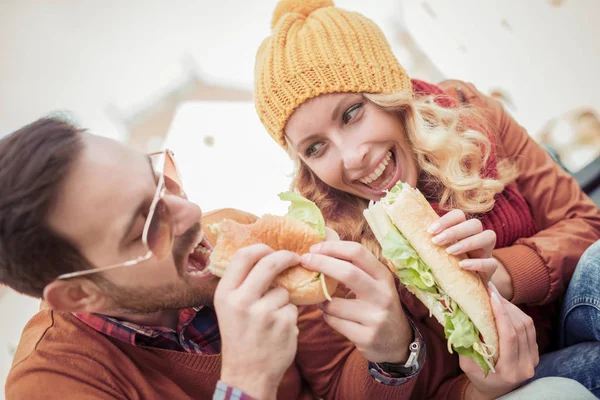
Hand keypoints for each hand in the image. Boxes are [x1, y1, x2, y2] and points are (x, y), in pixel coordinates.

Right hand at [214, 244, 299, 399]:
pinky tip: (278, 330)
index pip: (244, 256)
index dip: (261, 248)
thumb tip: (264, 255)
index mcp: (225, 294)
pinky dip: (289, 316)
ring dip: (283, 300)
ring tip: (271, 319)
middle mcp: (242, 301)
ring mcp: (264, 313)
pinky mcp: (284, 324)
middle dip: (286, 257)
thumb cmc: (239, 336)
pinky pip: (293, 308)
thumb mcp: (228, 308)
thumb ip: (242, 283)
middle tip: (295, 258)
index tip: (272, 250)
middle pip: (270, 264)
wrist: (248, 374)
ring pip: (284, 290)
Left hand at [300, 241, 412, 363]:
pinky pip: (334, 322)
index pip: (358, 253)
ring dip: (321, 299)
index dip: (333, 247)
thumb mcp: (375, 284)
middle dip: (321, 263)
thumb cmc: (378, 305)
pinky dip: (327, 316)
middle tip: (304, 260)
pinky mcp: (366, 337)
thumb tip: (322, 249)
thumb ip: (355, 268)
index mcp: (383, 277)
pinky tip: (333, 316)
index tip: (314, 248)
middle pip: (347, 273)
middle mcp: (382, 295)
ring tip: (321, 299)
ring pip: (334, 303)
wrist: (398, 342)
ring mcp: (375, 317)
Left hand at [429, 209, 497, 285]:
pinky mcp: (491, 271)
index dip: (446, 220)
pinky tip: (462, 266)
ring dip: (468, 241)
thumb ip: (422, 249)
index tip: (430, 231)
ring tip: (450, 251)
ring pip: (489, 236)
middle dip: (455, 230)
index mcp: (462, 232)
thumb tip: (393, 248)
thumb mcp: (434, 256)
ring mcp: (486, 253)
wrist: (465, 289)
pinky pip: (492, 263)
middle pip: (475, 223)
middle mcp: (477, 238)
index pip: (459, 215)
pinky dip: (477, 263)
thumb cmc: (446, 268)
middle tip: (437, 242)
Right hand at [462, 283, 538, 399]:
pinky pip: (530, 329)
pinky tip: (506, 307)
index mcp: (509, 371)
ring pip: (527, 326)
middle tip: (492, 292)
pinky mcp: (535, 353)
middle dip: (506, 306)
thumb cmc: (478, 377)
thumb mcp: (467, 364)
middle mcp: (526, 366)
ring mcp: (533, 360)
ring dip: (513, 308)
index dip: (502, 314)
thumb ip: (467, 345)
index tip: (492, 297)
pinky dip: (518, 314)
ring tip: (497, 297)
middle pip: (520, 328)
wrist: (496, 391)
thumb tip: (463, 318)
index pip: (509, 336)